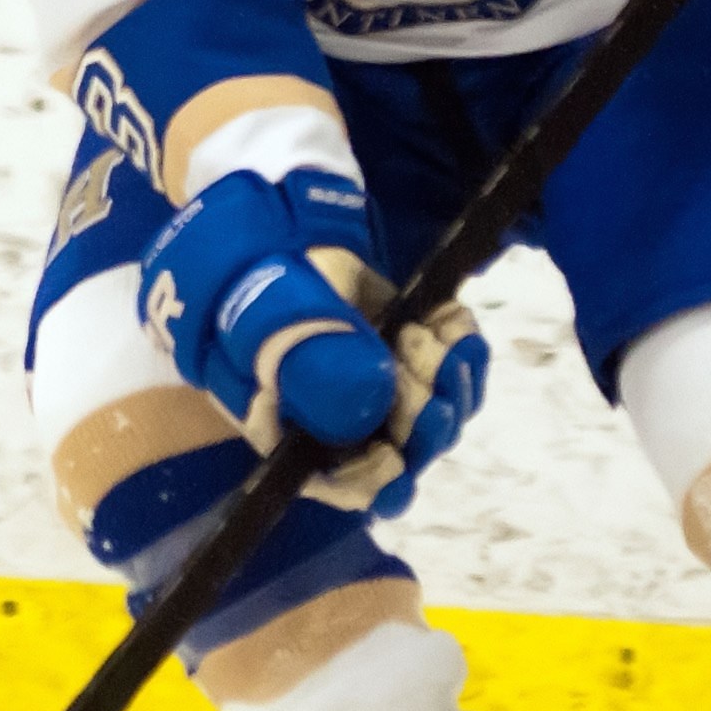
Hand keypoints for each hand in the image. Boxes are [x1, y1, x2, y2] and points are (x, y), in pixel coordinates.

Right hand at [139, 170, 487, 518]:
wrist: (271, 225)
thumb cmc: (249, 277)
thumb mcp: (266, 314)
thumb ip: (311, 360)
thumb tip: (369, 408)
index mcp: (295, 433)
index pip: (343, 485)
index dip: (376, 481)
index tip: (392, 453)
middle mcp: (342, 423)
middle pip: (403, 454)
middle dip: (423, 419)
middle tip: (422, 362)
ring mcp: (381, 389)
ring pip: (436, 415)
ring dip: (449, 383)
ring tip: (434, 336)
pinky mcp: (409, 353)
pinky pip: (454, 370)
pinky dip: (461, 349)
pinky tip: (452, 320)